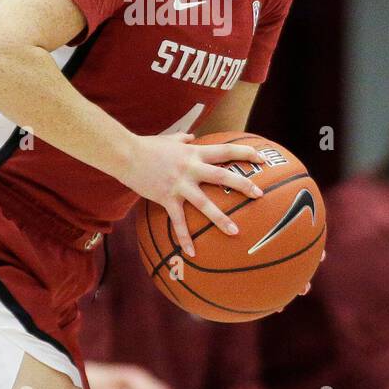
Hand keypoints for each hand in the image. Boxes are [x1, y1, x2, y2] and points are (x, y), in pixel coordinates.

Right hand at [119, 132, 263, 258]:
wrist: (126, 154)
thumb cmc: (148, 145)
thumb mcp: (170, 139)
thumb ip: (183, 138)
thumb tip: (192, 135)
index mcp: (194, 152)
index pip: (225, 150)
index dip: (245, 153)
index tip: (262, 159)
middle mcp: (191, 168)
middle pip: (222, 175)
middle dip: (243, 184)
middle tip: (260, 194)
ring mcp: (179, 184)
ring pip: (204, 203)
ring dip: (220, 218)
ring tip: (235, 232)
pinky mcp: (166, 198)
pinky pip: (178, 221)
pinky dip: (185, 238)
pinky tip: (192, 253)